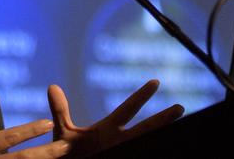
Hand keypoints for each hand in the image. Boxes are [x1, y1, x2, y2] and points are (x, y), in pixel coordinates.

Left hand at [47, 79, 183, 155]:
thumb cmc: (68, 157)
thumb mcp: (64, 134)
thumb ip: (61, 111)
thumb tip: (52, 86)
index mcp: (108, 131)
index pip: (127, 110)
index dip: (141, 97)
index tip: (155, 82)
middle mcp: (119, 142)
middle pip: (146, 129)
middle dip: (162, 120)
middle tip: (181, 107)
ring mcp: (121, 154)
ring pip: (146, 144)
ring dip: (160, 137)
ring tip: (179, 130)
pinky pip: (140, 157)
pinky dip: (150, 153)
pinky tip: (167, 152)